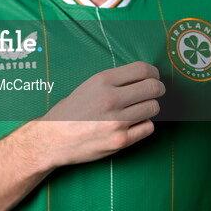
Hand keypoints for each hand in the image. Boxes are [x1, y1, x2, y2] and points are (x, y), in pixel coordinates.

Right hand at [33, 61, 163, 168]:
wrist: (53, 139)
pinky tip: (133, 125)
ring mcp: (117, 121)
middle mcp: (111, 98)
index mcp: (102, 81)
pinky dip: (144, 125)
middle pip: (153, 88)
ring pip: (153, 108)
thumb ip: (114, 81)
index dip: (153, 72)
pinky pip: (148, 127)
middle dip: (157, 89)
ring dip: (150, 108)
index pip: (142, 69)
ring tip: (139, 110)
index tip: (154, 77)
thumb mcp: (88, 86)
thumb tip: (144, 78)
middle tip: (154, 93)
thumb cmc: (70, 112)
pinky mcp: (120, 140)